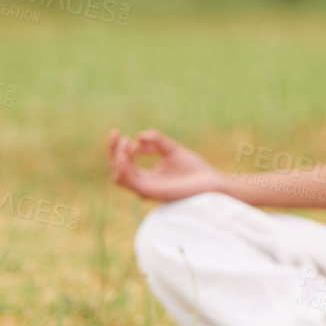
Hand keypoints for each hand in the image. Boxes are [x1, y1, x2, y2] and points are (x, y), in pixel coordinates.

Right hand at [107, 128, 225, 201]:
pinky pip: (130, 182)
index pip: (124, 164)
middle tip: (115, 134)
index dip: (120, 148)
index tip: (126, 135)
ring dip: (118, 158)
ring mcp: (147, 189)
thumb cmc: (195, 170)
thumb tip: (139, 136)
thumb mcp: (172, 150)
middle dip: (114, 151)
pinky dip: (123, 168)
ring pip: (119, 176)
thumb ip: (157, 142)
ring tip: (124, 143)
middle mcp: (144, 185)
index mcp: (148, 177)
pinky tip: (124, 155)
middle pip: (117, 169)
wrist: (211, 182)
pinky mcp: (151, 192)